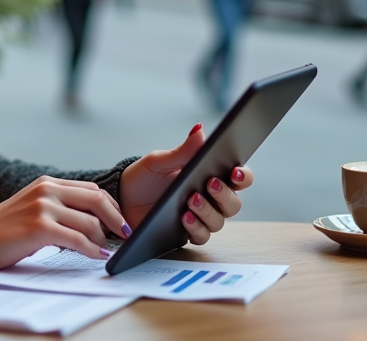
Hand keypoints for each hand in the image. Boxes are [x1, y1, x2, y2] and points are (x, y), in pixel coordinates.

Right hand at [0, 176, 130, 270]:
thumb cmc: (5, 229)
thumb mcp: (33, 206)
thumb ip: (59, 206)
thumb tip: (93, 221)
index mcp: (47, 183)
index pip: (91, 189)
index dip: (111, 206)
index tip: (121, 221)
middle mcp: (47, 190)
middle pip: (97, 199)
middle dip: (117, 218)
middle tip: (127, 234)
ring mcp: (43, 207)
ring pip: (90, 222)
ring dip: (103, 240)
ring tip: (104, 250)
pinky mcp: (40, 228)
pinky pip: (77, 240)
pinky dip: (91, 250)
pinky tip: (96, 256)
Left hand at [119, 124, 253, 244]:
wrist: (123, 200)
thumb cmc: (144, 177)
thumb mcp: (160, 161)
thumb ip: (182, 150)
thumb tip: (199, 130)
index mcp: (209, 175)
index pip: (238, 177)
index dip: (244, 176)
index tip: (235, 172)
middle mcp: (210, 198)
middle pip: (234, 203)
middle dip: (225, 195)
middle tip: (209, 184)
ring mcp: (200, 217)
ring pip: (219, 221)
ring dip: (208, 212)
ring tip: (191, 200)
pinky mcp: (187, 233)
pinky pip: (202, 236)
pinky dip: (196, 229)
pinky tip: (184, 218)